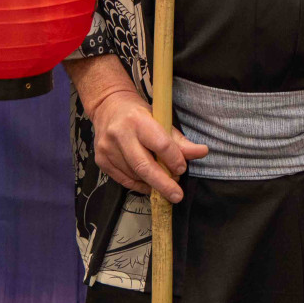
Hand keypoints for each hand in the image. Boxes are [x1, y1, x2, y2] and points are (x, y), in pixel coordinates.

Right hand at [89, 86, 207, 204]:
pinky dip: (139, 185)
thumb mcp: (160, 119)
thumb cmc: (139, 114)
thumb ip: (179, 140)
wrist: (107, 107)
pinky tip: (149, 184)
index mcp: (138, 120)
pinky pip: (124, 180)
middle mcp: (120, 134)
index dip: (174, 160)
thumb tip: (202, 152)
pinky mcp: (101, 160)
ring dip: (152, 184)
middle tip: (177, 195)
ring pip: (134, 175)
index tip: (182, 169)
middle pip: (144, 166)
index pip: (160, 144)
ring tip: (164, 182)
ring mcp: (107, 148)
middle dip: (163, 184)